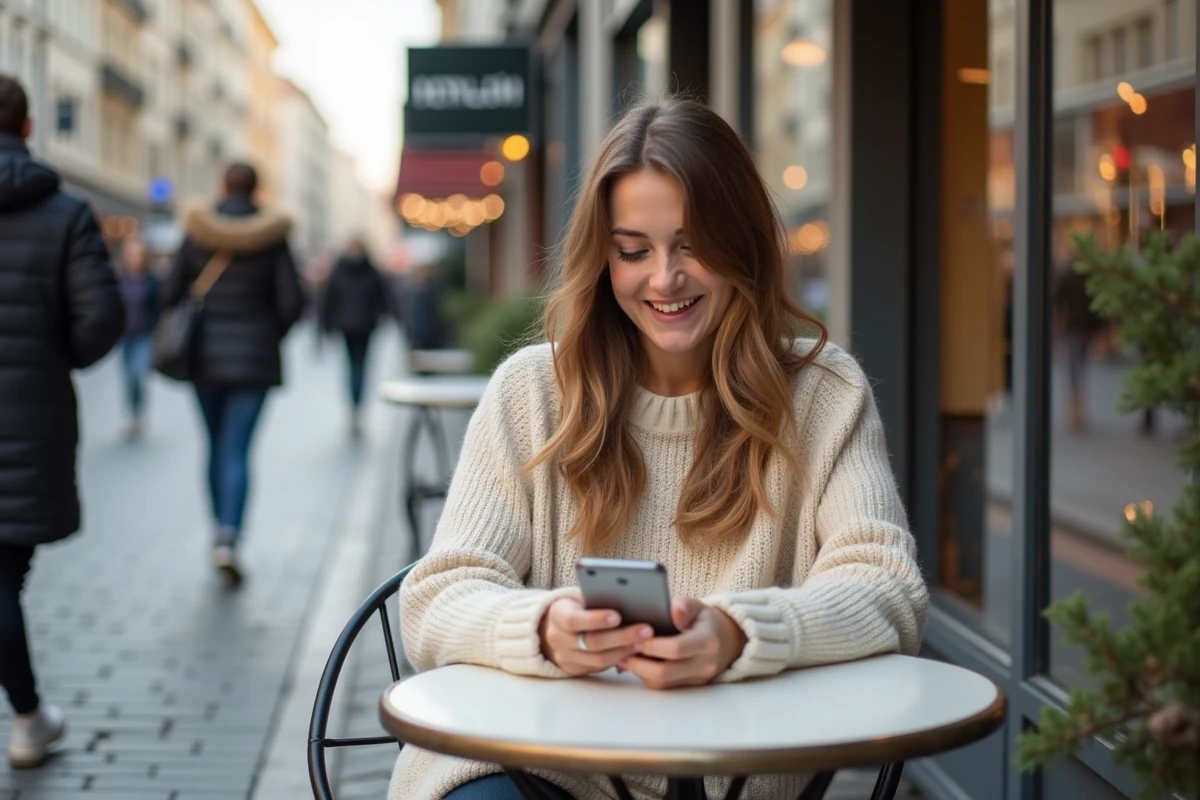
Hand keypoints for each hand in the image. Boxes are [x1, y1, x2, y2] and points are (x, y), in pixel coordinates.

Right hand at [539, 592, 653, 675]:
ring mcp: (565, 657)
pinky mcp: (575, 670)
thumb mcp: (579, 597)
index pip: (573, 620)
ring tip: (645, 642)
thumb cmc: (576, 606)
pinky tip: (635, 651)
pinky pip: (600, 668)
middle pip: (591, 642)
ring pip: (598, 660)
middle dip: (621, 637)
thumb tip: (629, 598)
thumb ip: (597, 598)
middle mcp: (557, 638)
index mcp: (557, 614)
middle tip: (646, 630)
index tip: (618, 616)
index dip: (596, 619)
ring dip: (624, 651)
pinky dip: (619, 660)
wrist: (553, 628)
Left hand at [618, 598, 746, 689]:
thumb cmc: (705, 620)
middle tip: (622, 650)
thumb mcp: (698, 606)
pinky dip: (646, 676)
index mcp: (707, 642)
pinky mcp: (689, 686)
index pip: (676, 649)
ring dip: (639, 671)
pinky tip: (635, 663)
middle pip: (665, 672)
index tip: (635, 637)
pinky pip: (663, 686)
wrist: (726, 640)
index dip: (652, 645)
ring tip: (623, 656)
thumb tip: (674, 612)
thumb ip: (684, 606)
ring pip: (661, 683)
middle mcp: (704, 664)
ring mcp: (697, 678)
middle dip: (639, 663)